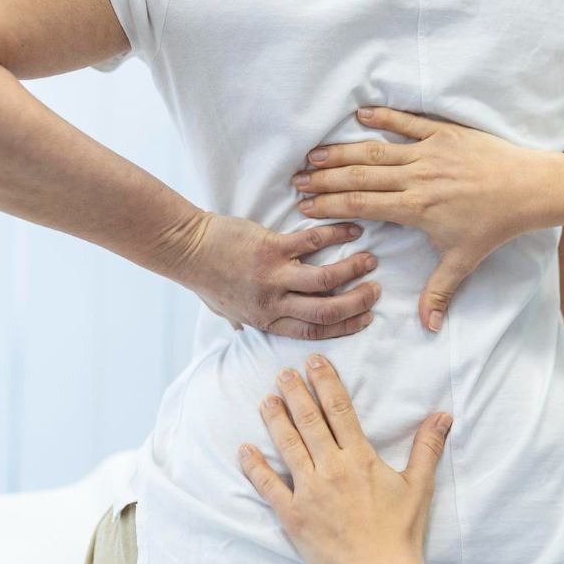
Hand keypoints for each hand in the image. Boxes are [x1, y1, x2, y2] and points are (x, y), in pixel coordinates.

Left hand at [163, 211, 381, 338]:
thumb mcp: (226, 310)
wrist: (186, 249)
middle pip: (327, 311)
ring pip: (326, 279)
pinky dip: (337, 236)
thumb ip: (243, 320)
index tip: (365, 319)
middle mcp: (273, 303)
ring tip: (370, 261)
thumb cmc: (206, 279)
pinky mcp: (271, 248)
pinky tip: (353, 232)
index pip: (314, 331)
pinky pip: (312, 243)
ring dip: (353, 270)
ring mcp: (273, 275)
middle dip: (357, 303)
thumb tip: (244, 329)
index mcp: (266, 320)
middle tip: (376, 292)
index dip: (345, 327)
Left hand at [238, 355, 452, 563]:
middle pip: (309, 420)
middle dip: (295, 392)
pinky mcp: (292, 515)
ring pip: (288, 446)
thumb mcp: (419, 486)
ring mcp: (309, 491)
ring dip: (275, 420)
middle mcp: (331, 468)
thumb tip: (443, 415)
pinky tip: (244, 450)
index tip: (314, 362)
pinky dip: (255, 467)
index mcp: (360, 458)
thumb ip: (427, 447)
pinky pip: (269, 486)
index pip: (340, 410)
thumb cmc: (400, 533)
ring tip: (266, 399)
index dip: (326, 382)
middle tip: (283, 371)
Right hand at [291, 107, 548, 332]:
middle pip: (360, 177)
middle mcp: (417, 177)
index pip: (362, 206)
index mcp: (416, 209)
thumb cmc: (496, 225)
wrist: (531, 189)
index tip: (305, 206)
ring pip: (376, 150)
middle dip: (325, 179)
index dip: (330, 206)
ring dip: (343, 152)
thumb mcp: (464, 261)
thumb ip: (439, 292)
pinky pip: (408, 122)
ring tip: (314, 154)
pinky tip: (360, 114)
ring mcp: (429, 152)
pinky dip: (384, 117)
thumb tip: (427, 329)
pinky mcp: (444, 134)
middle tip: (297, 180)